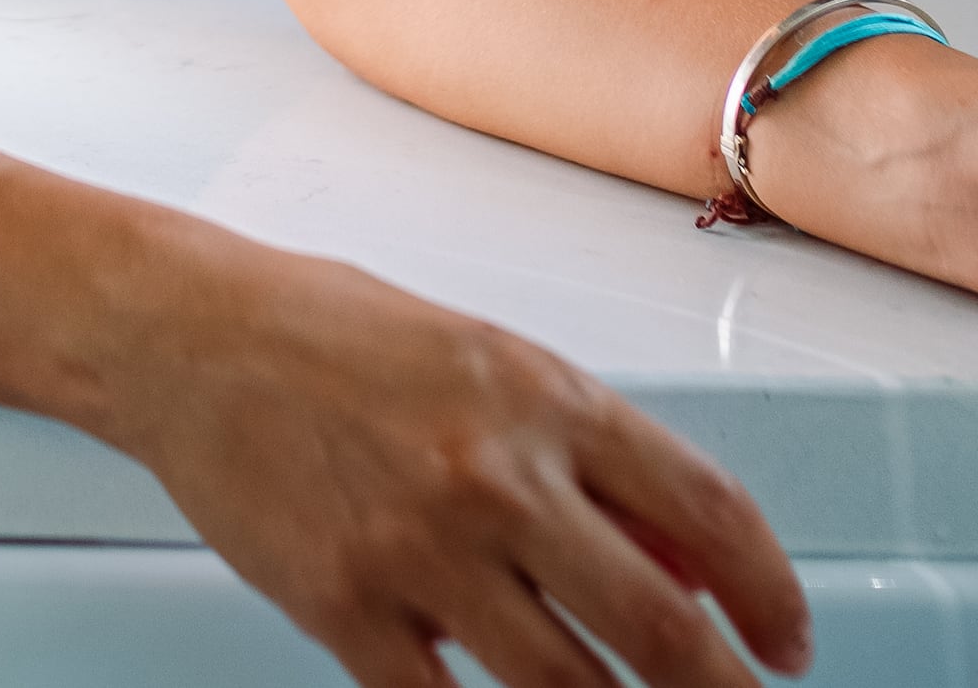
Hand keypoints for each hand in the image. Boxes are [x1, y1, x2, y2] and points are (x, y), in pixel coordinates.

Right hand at [99, 229, 807, 687]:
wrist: (190, 336)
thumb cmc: (331, 334)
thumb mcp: (488, 361)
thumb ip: (586, 457)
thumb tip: (679, 565)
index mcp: (544, 399)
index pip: (709, 512)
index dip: (771, 595)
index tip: (788, 643)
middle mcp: (496, 476)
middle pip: (658, 629)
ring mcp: (420, 550)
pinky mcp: (347, 610)